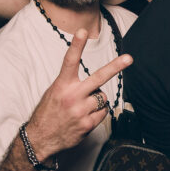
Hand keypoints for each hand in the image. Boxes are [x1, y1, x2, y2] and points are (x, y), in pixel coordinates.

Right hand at [24, 29, 131, 159]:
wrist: (40, 139)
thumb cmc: (48, 113)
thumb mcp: (54, 93)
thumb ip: (71, 84)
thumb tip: (94, 83)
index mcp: (62, 85)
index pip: (70, 61)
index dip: (77, 45)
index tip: (83, 31)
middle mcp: (72, 96)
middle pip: (99, 78)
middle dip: (116, 67)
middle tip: (129, 58)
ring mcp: (81, 111)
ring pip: (103, 97)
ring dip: (97, 100)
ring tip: (83, 107)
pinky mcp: (87, 124)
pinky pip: (103, 113)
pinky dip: (97, 113)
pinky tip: (85, 117)